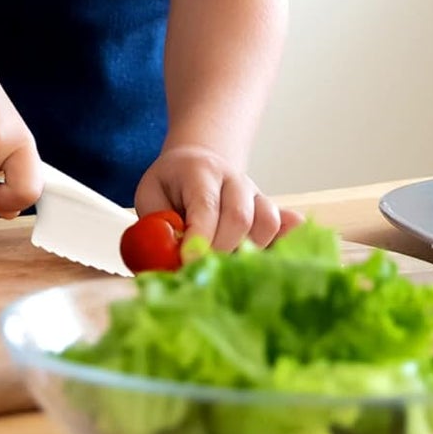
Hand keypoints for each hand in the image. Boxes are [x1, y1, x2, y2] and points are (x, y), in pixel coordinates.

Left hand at [135, 144, 301, 250]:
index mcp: (200, 170)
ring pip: (265, 224)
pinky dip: (277, 247)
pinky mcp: (269, 210)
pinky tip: (267, 262)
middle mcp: (233, 179)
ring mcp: (256, 193)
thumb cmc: (170, 185)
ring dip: (246, 252)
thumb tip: (172, 256)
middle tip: (202, 270)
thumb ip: (158, 223)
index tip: (189, 264)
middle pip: (240, 217)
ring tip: (223, 263)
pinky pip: (282, 229)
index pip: (206, 206)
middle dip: (221, 250)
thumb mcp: (150, 195)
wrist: (196, 163)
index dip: (199, 238)